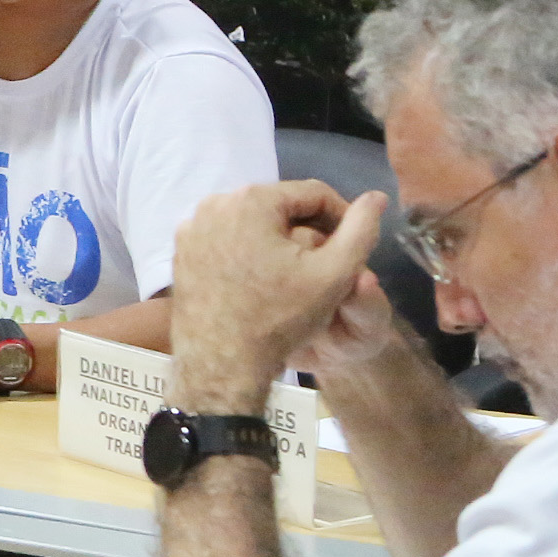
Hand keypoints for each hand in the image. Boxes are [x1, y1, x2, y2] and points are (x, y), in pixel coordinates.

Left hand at [172, 182, 395, 408]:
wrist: (222, 362)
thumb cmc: (281, 317)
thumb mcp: (334, 273)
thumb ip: (361, 229)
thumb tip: (376, 196)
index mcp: (251, 199)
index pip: (313, 194)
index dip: (342, 217)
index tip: (354, 245)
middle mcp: (214, 202)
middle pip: (280, 205)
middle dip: (309, 227)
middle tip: (329, 260)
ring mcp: (192, 226)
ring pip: (253, 221)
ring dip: (280, 239)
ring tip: (299, 271)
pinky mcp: (181, 250)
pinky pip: (226, 238)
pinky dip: (248, 250)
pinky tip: (264, 278)